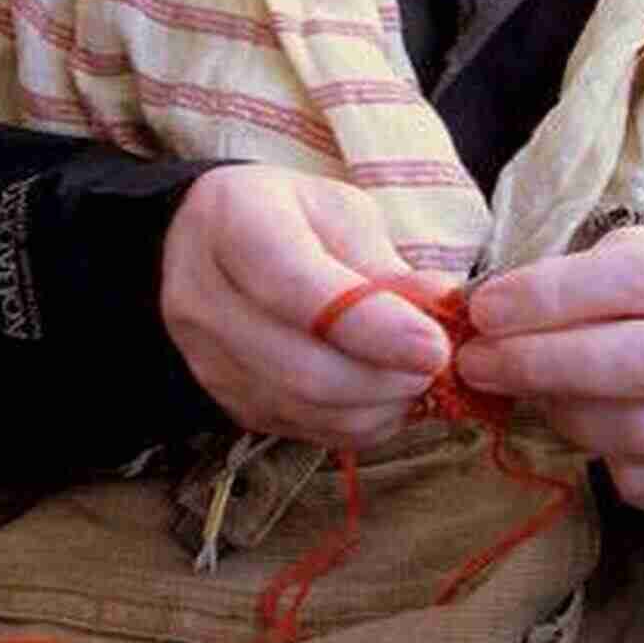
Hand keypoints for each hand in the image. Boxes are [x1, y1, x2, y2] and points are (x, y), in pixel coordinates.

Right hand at [161, 166, 453, 447]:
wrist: (214, 243)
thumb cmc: (291, 218)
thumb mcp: (341, 212)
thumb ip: (385, 263)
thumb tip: (442, 305)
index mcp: (232, 223)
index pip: (298, 289)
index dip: (373, 327)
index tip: (434, 346)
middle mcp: (201, 295)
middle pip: (300, 367)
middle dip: (383, 379)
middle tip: (437, 366)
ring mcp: (204, 356)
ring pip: (302, 408)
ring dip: (375, 407)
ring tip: (415, 379)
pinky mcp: (224, 398)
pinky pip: (298, 430)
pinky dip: (354, 424)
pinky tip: (382, 397)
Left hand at [460, 226, 643, 518]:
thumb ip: (608, 270)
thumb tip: (502, 305)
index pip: (640, 275)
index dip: (550, 294)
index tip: (486, 308)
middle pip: (639, 358)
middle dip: (540, 360)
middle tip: (478, 362)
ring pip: (637, 430)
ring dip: (562, 412)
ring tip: (528, 392)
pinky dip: (602, 460)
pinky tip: (587, 431)